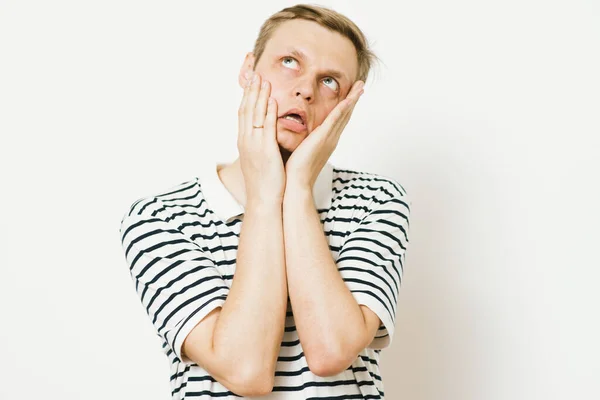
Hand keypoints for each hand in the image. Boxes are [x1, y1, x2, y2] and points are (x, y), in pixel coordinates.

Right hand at [237, 71, 285, 205]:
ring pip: (254, 115)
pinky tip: (272, 100)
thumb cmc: (265, 182)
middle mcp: (246, 141)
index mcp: (244, 142)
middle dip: (251, 90)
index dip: (247, 96)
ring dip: (259, 96)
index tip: (251, 82)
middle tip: (255, 73)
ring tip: (264, 80)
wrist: (263, 200)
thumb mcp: (259, 159)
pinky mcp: (265, 151)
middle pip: (246, 110)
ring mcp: (254, 145)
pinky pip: (265, 128)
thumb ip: (261, 144)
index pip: (243, 114)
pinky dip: (268, 113)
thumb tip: (265, 135)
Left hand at [284, 80, 364, 190]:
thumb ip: (304, 141)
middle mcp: (331, 139)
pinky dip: (343, 108)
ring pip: (344, 114)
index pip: (338, 120)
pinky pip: (335, 120)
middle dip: (354, 99)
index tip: (351, 95)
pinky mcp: (323, 138)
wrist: (297, 182)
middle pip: (346, 115)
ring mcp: (329, 138)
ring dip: (353, 99)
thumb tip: (301, 136)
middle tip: (362, 86)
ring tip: (361, 87)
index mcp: (326, 141)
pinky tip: (349, 99)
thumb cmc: (296, 170)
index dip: (346, 107)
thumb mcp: (301, 150)